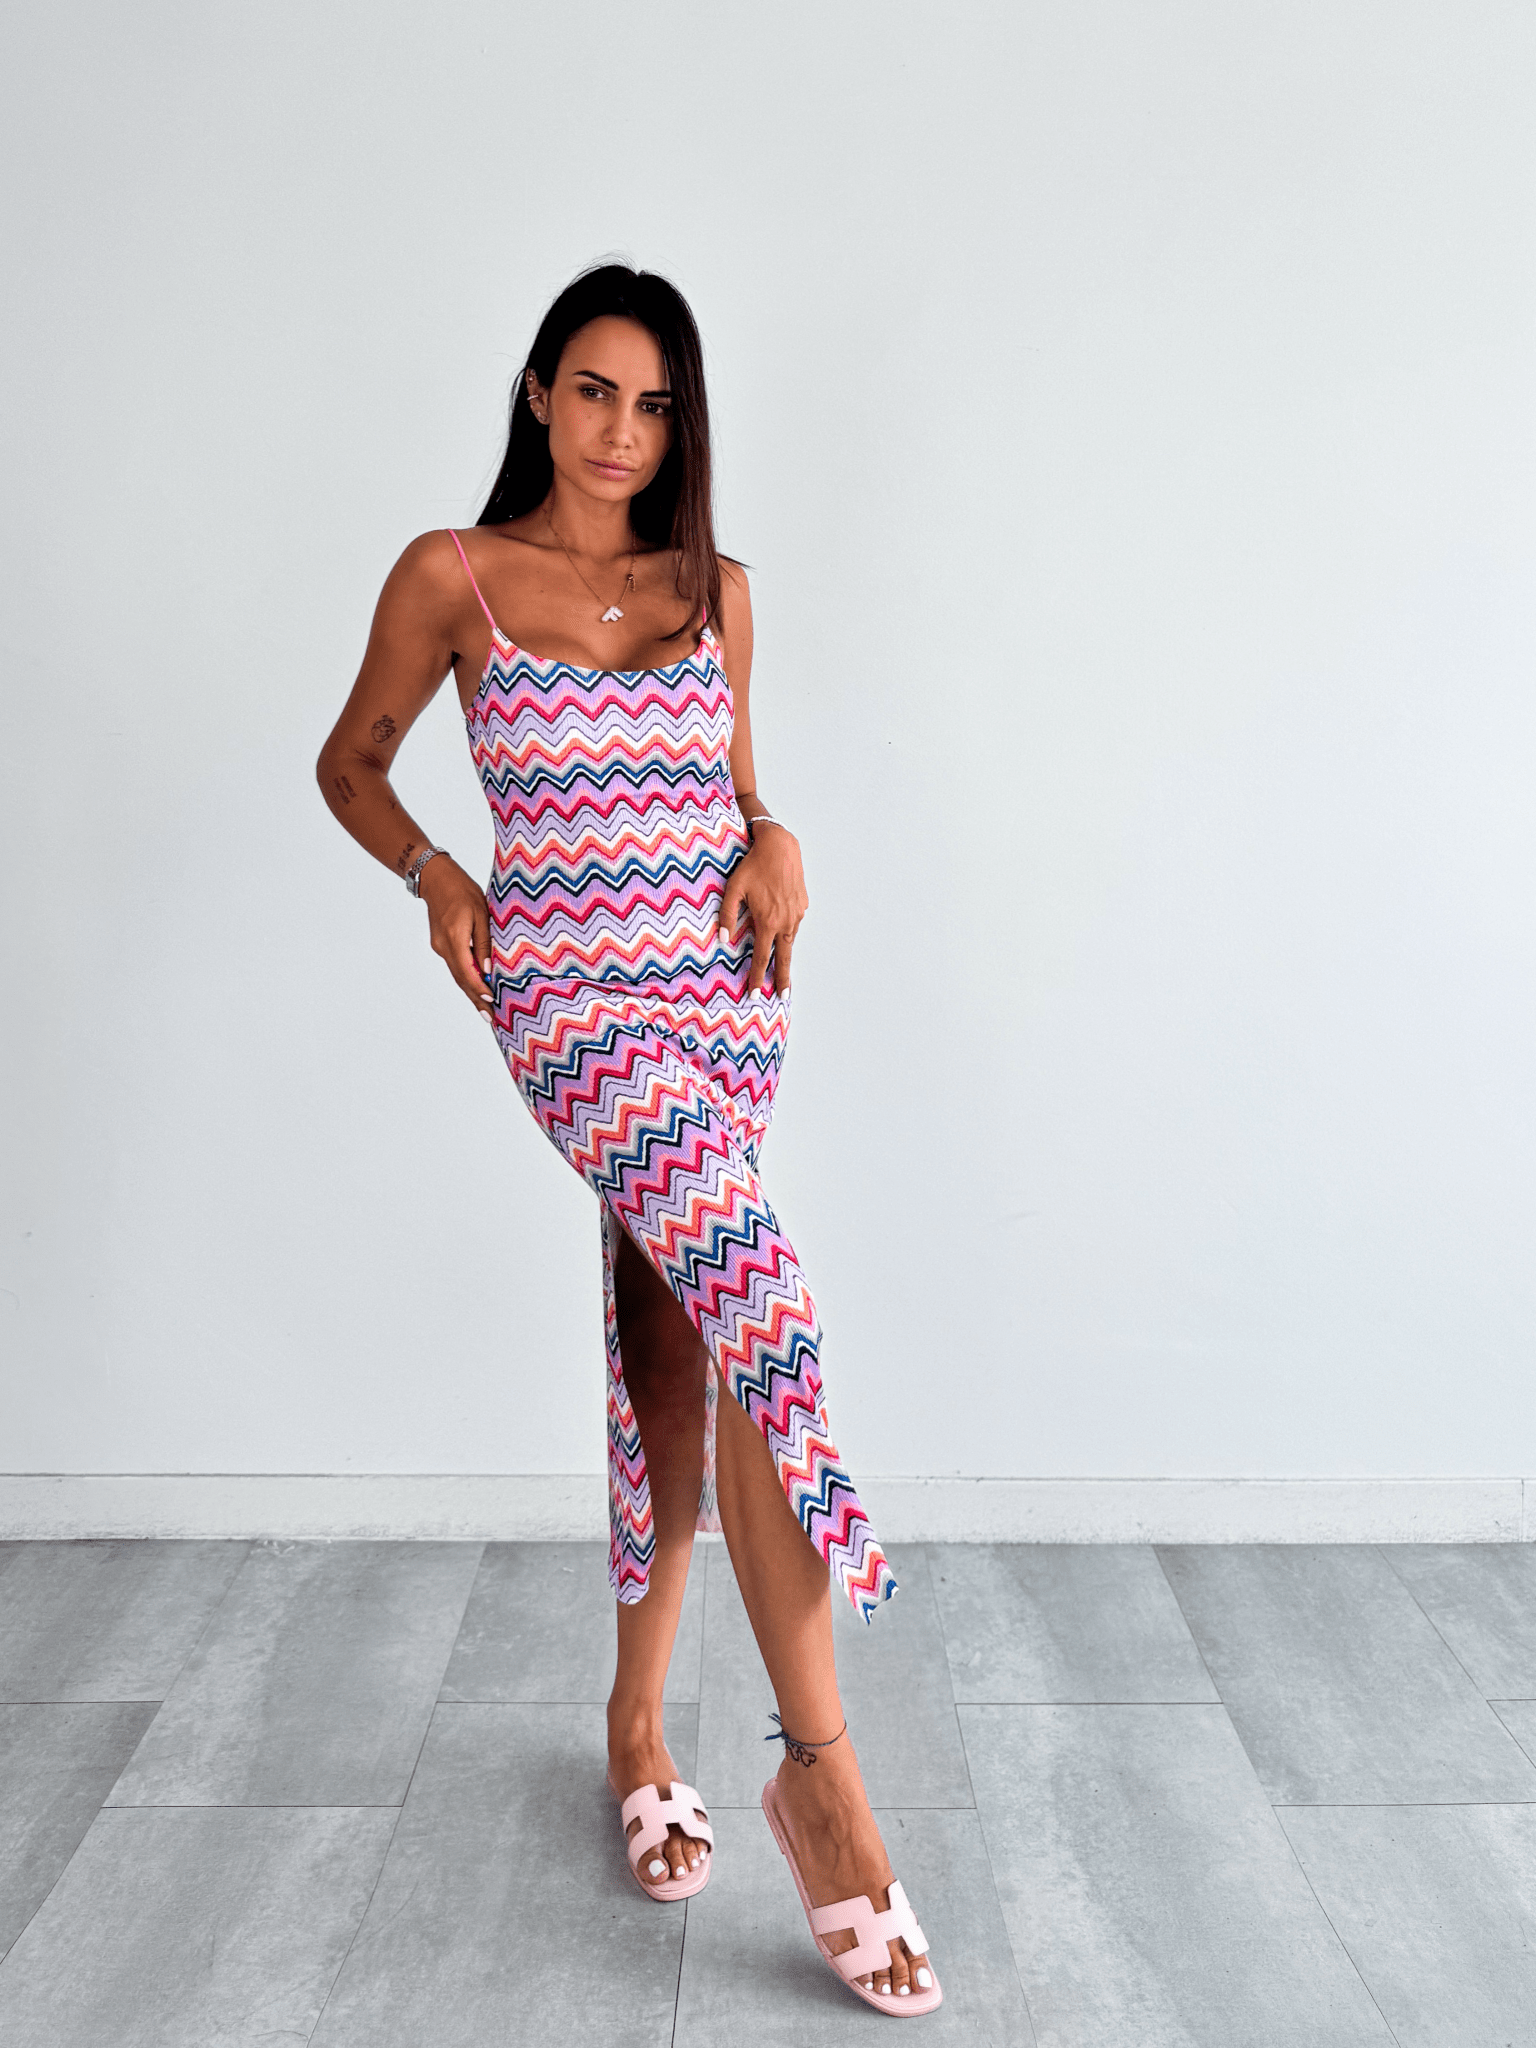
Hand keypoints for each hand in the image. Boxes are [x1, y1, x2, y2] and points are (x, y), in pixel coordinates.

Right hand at [419, 857, 494, 1013]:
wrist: (437, 880)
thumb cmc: (463, 891)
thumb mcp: (481, 913)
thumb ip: (484, 942)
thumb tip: (488, 970)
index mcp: (454, 938)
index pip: (466, 972)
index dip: (479, 989)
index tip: (491, 1001)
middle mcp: (443, 946)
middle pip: (461, 979)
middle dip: (476, 999)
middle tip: (491, 1019)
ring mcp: (440, 947)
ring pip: (458, 975)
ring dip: (471, 992)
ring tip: (486, 1010)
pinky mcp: (441, 945)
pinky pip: (456, 967)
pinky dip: (467, 979)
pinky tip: (477, 989)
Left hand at [718, 826, 807, 994]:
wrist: (780, 846)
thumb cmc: (753, 866)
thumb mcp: (733, 889)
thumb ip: (728, 915)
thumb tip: (725, 939)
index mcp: (768, 921)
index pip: (762, 957)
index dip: (757, 978)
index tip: (755, 994)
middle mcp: (786, 921)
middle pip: (784, 958)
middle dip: (782, 980)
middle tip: (782, 997)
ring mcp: (797, 913)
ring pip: (790, 940)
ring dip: (785, 956)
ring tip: (782, 971)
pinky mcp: (802, 905)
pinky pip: (794, 924)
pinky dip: (788, 933)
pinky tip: (782, 932)